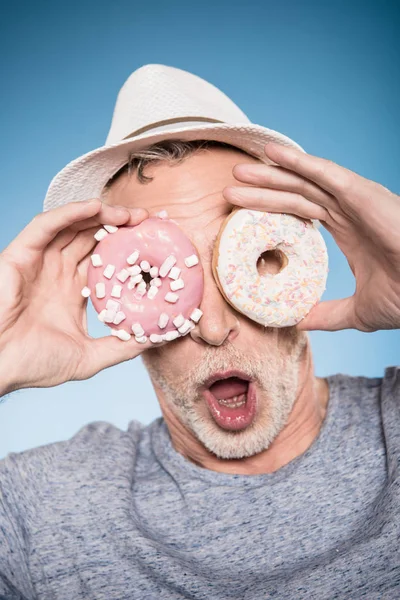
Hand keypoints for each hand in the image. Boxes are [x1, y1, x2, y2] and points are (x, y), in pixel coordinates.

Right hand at [0, 199, 149, 394]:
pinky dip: (69, 213)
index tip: (153, 242)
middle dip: (119, 225)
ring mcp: (39, 261)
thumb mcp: (88, 357)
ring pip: (72, 226)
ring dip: (100, 214)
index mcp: (73, 290)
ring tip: (128, 213)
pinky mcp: (21, 254)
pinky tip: (94, 207)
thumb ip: (119, 348)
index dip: (128, 248)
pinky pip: (46, 225)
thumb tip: (153, 342)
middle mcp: (58, 271)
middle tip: (147, 220)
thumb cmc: (35, 364)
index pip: (105, 259)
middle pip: (92, 237)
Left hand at [223, 142, 399, 331]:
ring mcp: (356, 200)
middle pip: (295, 194)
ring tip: (240, 171)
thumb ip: (326, 314)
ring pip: (305, 181)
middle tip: (230, 189)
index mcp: (347, 231)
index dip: (270, 209)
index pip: (298, 213)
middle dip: (262, 190)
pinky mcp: (365, 195)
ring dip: (272, 174)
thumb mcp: (357, 312)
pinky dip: (300, 163)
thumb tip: (297, 322)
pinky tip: (274, 156)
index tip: (242, 212)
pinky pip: (327, 174)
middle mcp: (349, 211)